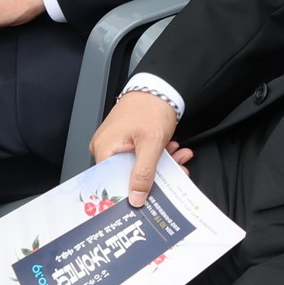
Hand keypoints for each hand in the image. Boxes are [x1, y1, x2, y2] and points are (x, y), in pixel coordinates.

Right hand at [88, 89, 189, 205]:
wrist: (161, 86)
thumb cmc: (151, 106)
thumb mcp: (151, 143)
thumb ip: (144, 173)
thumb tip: (136, 197)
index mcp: (104, 149)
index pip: (112, 182)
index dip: (131, 192)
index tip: (147, 199)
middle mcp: (106, 147)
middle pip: (128, 174)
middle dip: (155, 174)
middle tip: (174, 173)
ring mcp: (118, 143)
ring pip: (139, 165)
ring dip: (162, 163)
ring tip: (178, 158)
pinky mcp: (129, 140)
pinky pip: (142, 154)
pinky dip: (159, 154)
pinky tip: (173, 151)